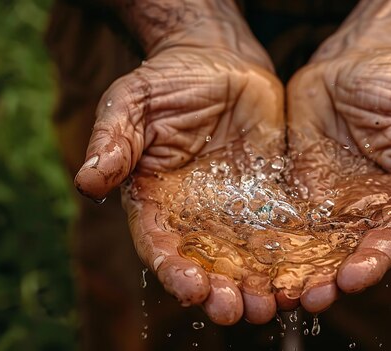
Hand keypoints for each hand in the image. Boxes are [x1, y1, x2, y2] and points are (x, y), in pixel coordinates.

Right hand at [74, 43, 284, 324]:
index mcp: (155, 202)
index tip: (191, 289)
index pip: (160, 245)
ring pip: (246, 259)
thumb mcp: (133, 104)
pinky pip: (281, 230)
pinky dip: (291, 256)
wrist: (217, 61)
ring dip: (258, 286)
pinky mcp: (268, 196)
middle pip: (207, 265)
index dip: (174, 270)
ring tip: (274, 306)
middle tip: (237, 311)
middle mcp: (195, 216)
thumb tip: (86, 180)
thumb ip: (114, 142)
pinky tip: (305, 274)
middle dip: (221, 292)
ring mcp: (234, 209)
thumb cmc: (167, 81)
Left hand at [285, 48, 390, 311]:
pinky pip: (281, 220)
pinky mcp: (295, 190)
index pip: (389, 239)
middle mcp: (362, 210)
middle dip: (329, 281)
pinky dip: (269, 244)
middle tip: (308, 301)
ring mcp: (326, 203)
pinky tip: (251, 260)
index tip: (353, 279)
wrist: (353, 64)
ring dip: (295, 272)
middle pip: (345, 255)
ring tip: (277, 294)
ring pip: (310, 248)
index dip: (373, 262)